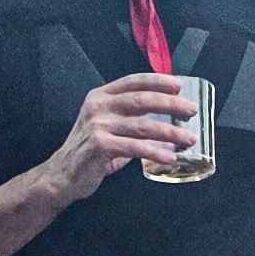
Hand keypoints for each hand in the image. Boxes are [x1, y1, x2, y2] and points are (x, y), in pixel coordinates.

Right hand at [50, 71, 201, 194]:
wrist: (62, 174)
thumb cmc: (90, 152)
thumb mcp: (110, 129)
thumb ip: (134, 124)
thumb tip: (170, 131)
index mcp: (101, 97)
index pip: (133, 82)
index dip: (157, 81)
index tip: (179, 85)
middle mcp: (99, 107)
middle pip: (142, 100)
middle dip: (171, 104)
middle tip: (192, 110)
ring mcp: (98, 125)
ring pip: (143, 126)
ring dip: (170, 132)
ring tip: (189, 139)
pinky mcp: (100, 146)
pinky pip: (135, 148)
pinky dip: (155, 152)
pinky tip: (171, 157)